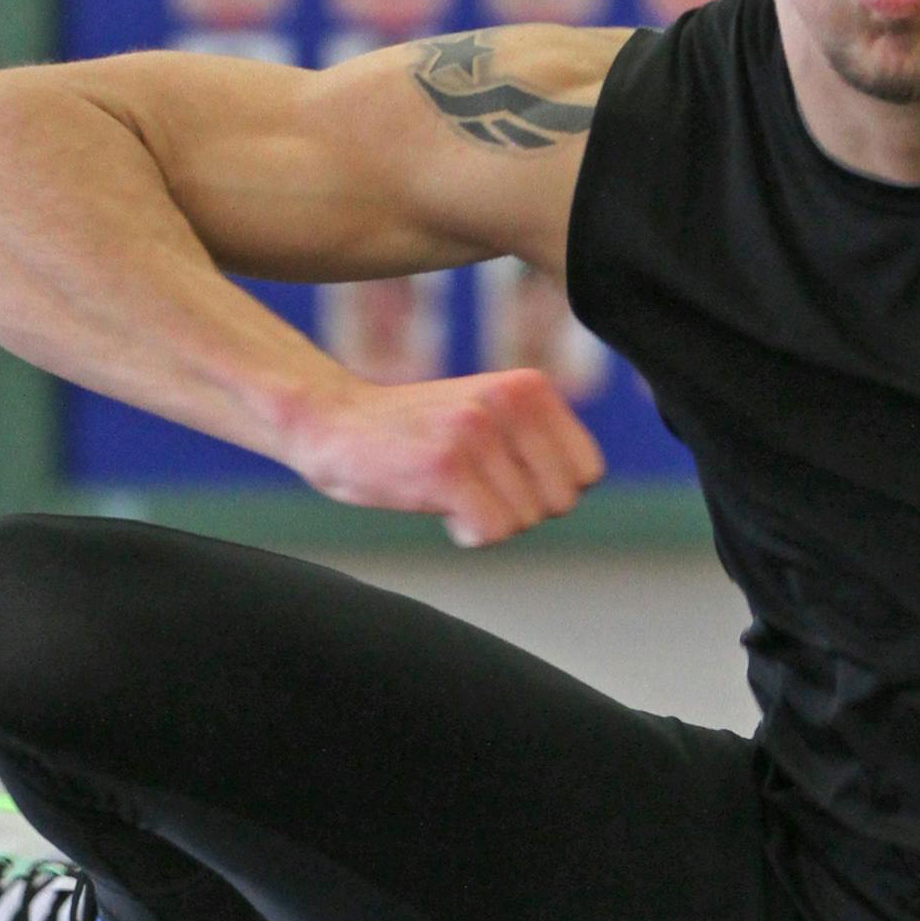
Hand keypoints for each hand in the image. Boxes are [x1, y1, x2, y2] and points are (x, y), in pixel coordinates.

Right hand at [287, 369, 606, 545]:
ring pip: (524, 521)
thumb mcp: (492, 413)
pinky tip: (436, 503)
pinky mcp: (445, 466)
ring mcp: (477, 432)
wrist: (331, 421)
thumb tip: (583, 486)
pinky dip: (466, 533)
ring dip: (486, 519)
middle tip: (472, 484)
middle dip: (519, 509)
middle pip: (559, 503)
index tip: (505, 478)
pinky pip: (492, 532)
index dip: (548, 491)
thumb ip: (539, 438)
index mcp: (530, 388)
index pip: (588, 473)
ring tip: (447, 486)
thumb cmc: (416, 432)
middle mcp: (510, 403)